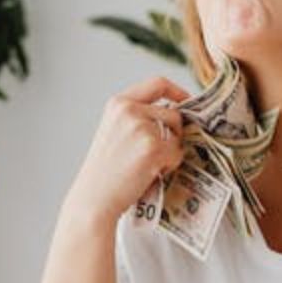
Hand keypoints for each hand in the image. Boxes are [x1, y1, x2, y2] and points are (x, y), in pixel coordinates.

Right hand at [65, 76, 190, 225]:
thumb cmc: (105, 171)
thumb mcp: (114, 131)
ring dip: (171, 151)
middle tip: (163, 151)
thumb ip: (138, 117)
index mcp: (118, 103)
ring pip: (177, 135)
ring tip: (149, 166)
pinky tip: (151, 175)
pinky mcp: (154, 148)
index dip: (177, 91)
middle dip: (176, 133)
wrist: (94, 199)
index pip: (157, 83)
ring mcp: (142, 128)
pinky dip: (169, 166)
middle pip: (173, 112)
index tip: (187, 102)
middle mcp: (130, 110)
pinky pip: (177, 153)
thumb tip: (176, 113)